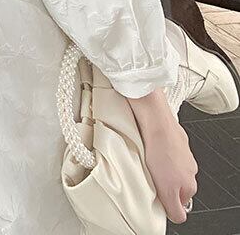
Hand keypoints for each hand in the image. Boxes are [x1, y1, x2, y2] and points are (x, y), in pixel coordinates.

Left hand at [128, 89, 197, 223]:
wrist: (155, 120)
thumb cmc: (160, 151)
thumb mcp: (167, 190)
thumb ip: (174, 208)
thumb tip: (177, 217)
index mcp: (190, 184)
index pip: (180, 204)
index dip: (166, 201)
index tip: (156, 196)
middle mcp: (190, 168)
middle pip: (174, 185)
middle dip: (162, 184)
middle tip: (149, 179)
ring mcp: (182, 152)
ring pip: (168, 168)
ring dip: (158, 168)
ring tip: (147, 162)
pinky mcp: (174, 138)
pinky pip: (163, 150)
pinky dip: (156, 151)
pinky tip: (147, 148)